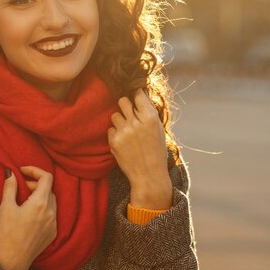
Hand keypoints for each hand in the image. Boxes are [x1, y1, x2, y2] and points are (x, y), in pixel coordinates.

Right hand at [0, 166, 56, 269]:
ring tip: (25, 200)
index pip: (47, 177)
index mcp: (40, 203)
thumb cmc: (7, 234)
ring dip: (40, 195)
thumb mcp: (6, 208)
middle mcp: (51, 212)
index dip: (35, 170)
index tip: (22, 171)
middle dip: (35, 183)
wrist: (13, 261)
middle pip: (49, 188)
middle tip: (20, 187)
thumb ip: (10, 187)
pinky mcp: (53, 233)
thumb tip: (11, 173)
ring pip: (52, 201)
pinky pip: (52, 214)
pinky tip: (30, 214)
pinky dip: (43, 208)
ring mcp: (54, 223)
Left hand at [107, 89, 171, 210]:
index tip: (135, 96)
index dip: (136, 94)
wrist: (148, 175)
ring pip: (115, 115)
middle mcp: (136, 123)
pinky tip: (124, 142)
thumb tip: (140, 94)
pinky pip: (110, 128)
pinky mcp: (114, 141)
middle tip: (129, 114)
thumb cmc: (156, 152)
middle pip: (122, 101)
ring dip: (120, 120)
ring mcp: (124, 131)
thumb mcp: (159, 130)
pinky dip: (115, 133)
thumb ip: (149, 113)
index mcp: (150, 118)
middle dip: (126, 105)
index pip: (138, 95)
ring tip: (128, 131)